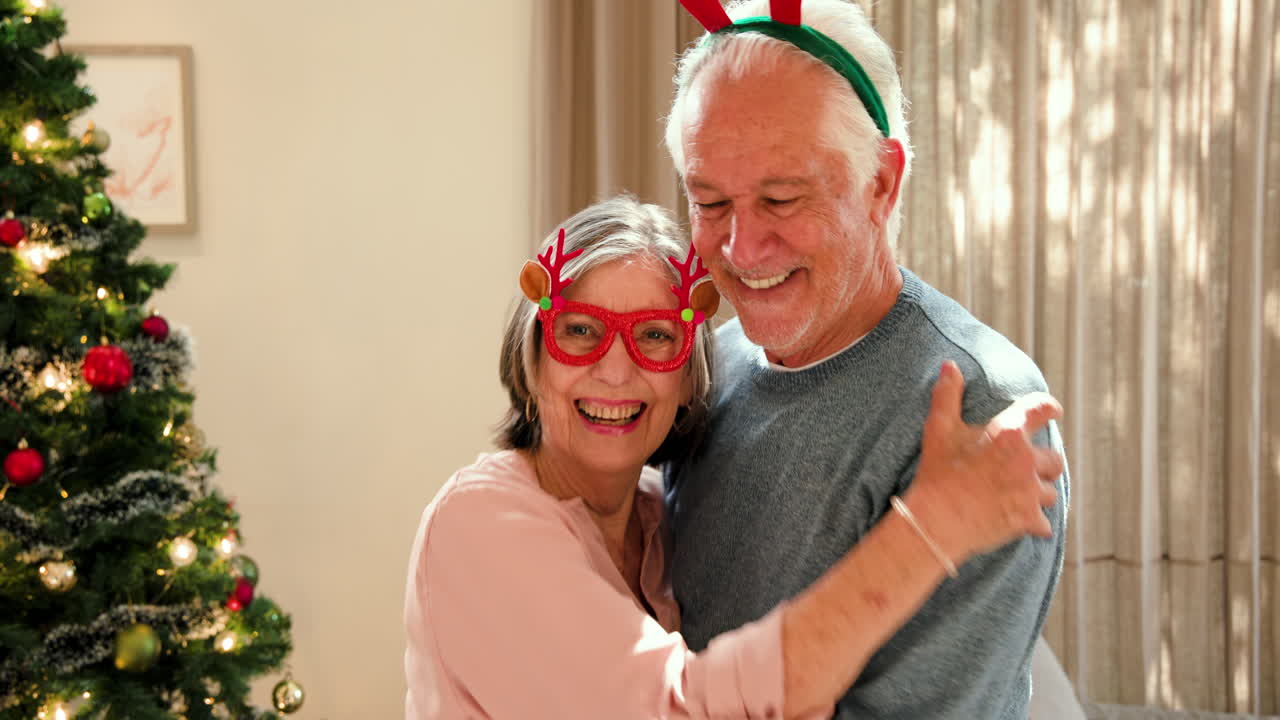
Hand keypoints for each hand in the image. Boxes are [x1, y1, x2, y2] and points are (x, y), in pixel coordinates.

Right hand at [904, 361, 1063, 565]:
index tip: (1053, 411)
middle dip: (1041, 462)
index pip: (1042, 409)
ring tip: (1016, 494)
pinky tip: (1019, 519)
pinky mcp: (1028, 519)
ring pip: (1050, 491)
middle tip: (1022, 466)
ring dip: (1037, 492)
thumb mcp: (939, 429)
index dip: (1049, 408)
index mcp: (1009, 433)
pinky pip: (1043, 521)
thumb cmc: (938, 472)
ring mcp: (1030, 492)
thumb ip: (947, 395)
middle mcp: (1026, 461)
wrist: (936, 521)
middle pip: (1054, 459)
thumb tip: (950, 366)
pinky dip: (1034, 521)